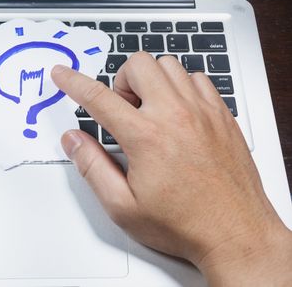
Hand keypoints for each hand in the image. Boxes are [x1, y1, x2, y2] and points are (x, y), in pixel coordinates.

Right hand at [52, 53, 291, 285]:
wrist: (236, 233)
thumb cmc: (183, 224)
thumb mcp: (123, 206)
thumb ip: (92, 167)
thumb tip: (73, 140)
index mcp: (146, 137)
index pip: (98, 97)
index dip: (73, 82)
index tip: (62, 74)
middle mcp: (176, 115)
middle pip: (138, 65)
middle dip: (120, 80)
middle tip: (122, 109)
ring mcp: (203, 112)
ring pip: (169, 66)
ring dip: (150, 80)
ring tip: (149, 110)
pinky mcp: (222, 115)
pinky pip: (198, 78)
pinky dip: (181, 86)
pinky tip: (177, 111)